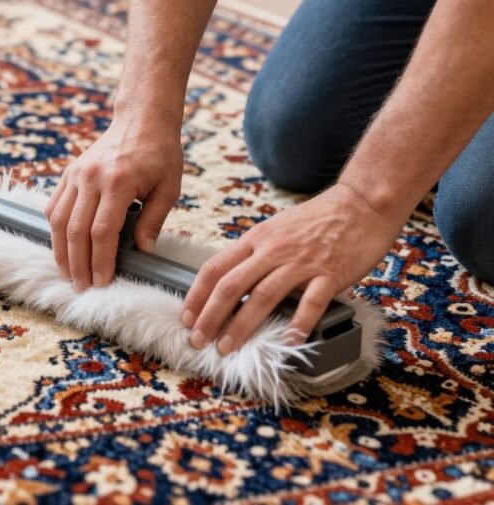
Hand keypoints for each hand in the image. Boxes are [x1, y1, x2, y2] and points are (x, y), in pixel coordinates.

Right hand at [46, 117, 182, 290]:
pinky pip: (54, 206)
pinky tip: (61, 248)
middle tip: (81, 287)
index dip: (100, 260)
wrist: (141, 118)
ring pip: (58, 220)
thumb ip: (153, 221)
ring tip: (67, 273)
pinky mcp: (69, 173)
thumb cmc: (160, 153)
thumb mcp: (168, 188)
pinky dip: (54, 230)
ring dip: (61, 251)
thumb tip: (142, 253)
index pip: (102, 231)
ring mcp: (76, 174)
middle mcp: (91, 178)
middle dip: (78, 264)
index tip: (102, 281)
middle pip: (75, 230)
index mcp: (118, 182)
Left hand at [182, 182, 402, 353]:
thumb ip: (254, 254)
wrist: (362, 203)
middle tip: (199, 341)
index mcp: (256, 239)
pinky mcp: (331, 273)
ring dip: (242, 326)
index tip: (186, 317)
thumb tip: (230, 283)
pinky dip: (298, 323)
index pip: (215, 268)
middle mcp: (273, 250)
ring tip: (228, 347)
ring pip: (263, 297)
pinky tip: (289, 341)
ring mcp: (302, 262)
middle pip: (232, 286)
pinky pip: (311, 302)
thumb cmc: (317, 219)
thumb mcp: (275, 230)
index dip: (196, 295)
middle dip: (211, 317)